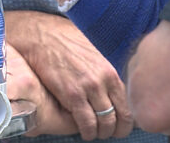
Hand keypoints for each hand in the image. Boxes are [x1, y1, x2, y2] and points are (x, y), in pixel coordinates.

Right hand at [8, 12, 133, 139]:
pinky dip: (87, 132)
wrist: (42, 36)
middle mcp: (103, 80)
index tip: (120, 126)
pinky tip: (84, 132)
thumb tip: (108, 87)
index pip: (127, 103)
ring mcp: (88, 88)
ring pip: (104, 123)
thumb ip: (102, 72)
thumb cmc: (66, 42)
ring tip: (95, 133)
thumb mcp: (92, 53)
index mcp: (110, 71)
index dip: (125, 120)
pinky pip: (86, 123)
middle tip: (109, 133)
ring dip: (101, 133)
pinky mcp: (72, 95)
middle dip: (116, 130)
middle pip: (119, 116)